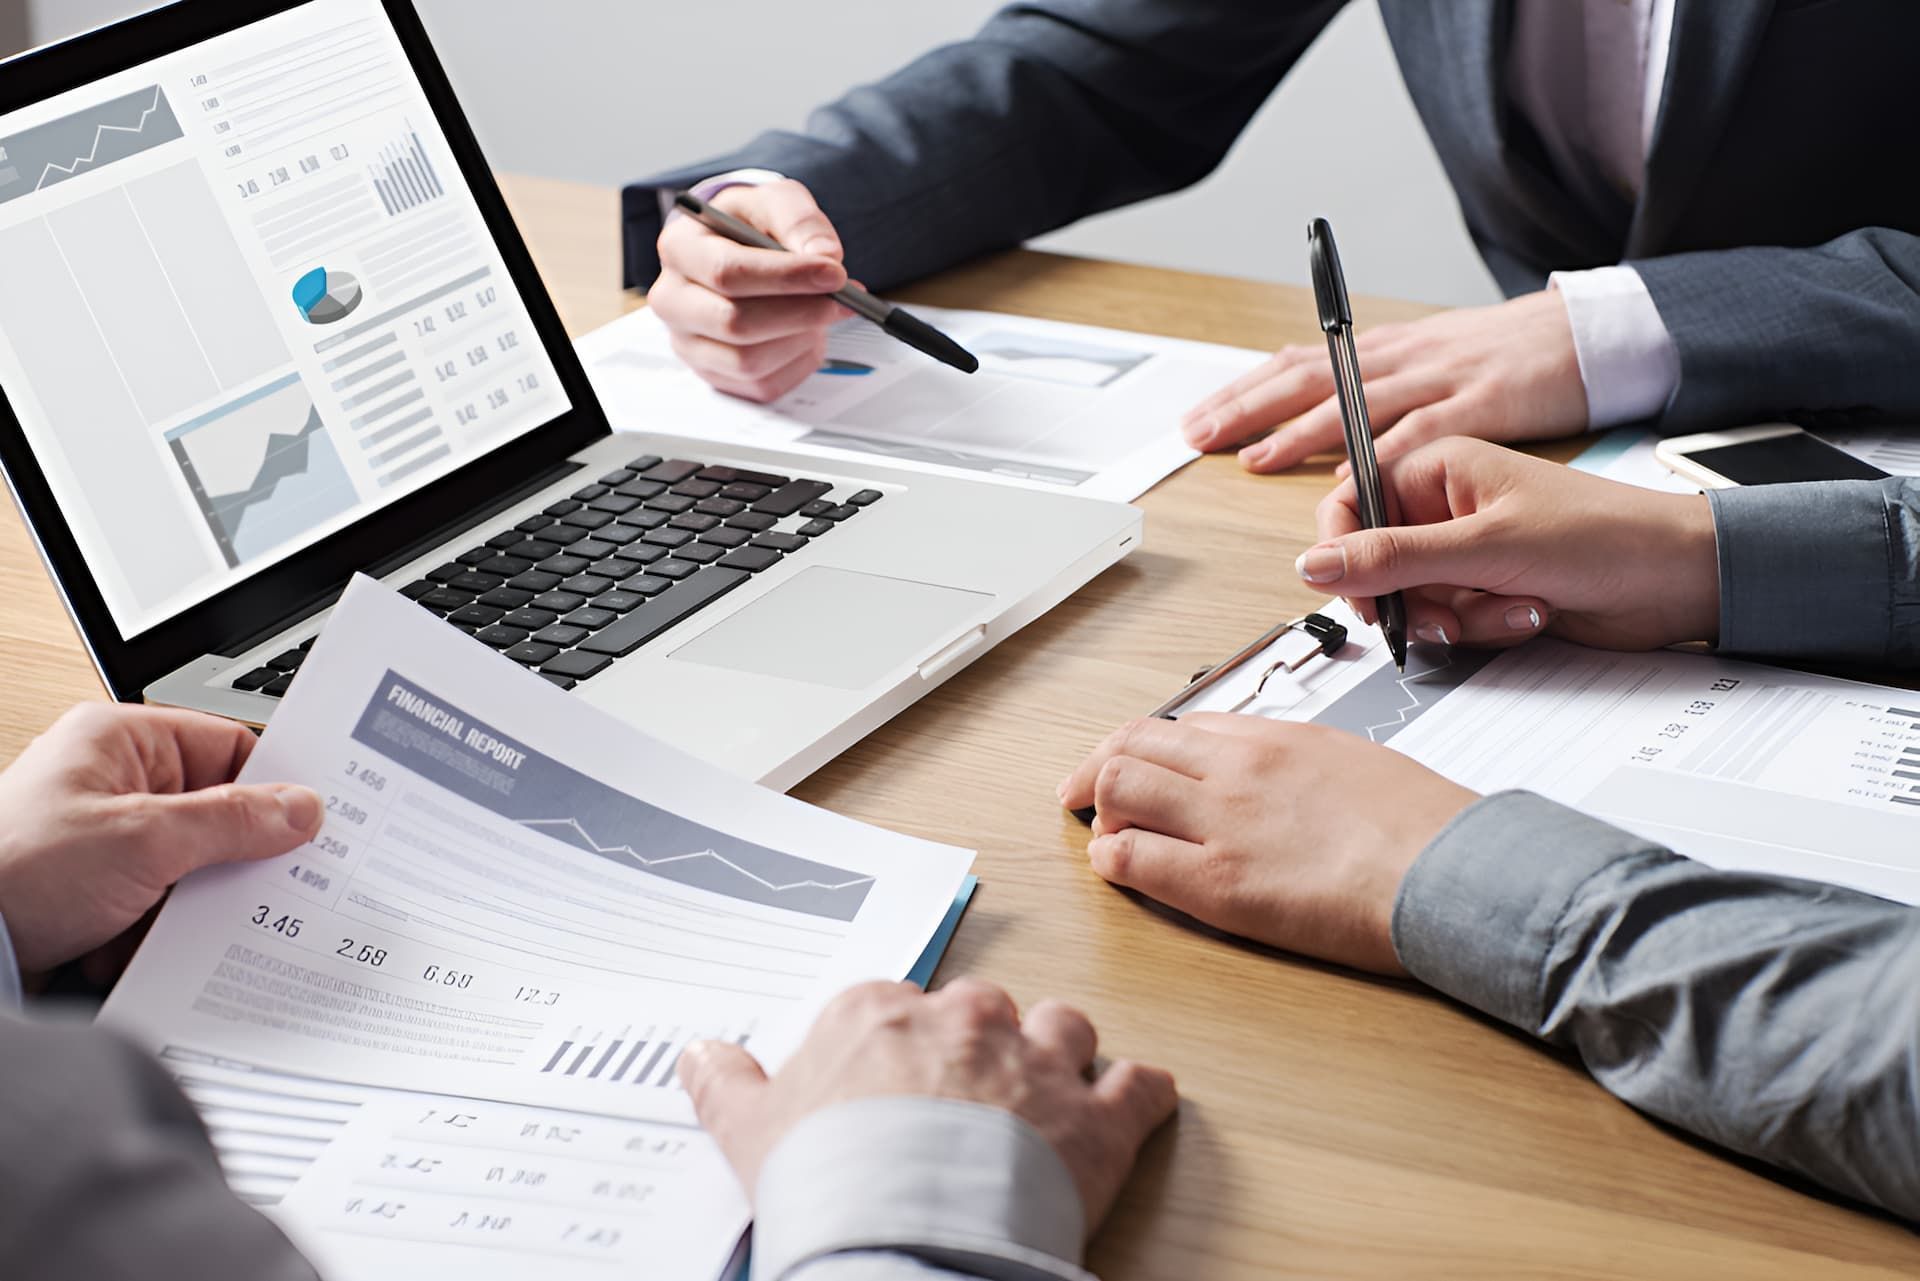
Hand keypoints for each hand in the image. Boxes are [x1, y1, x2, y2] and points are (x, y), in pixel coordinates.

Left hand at [0, 704, 321, 975]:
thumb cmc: (8, 871)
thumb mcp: (143, 839)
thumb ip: (233, 820)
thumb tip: (301, 809)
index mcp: (122, 740)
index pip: (231, 747)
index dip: (277, 783)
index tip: (317, 818)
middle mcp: (115, 783)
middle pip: (218, 812)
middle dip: (231, 857)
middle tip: (262, 881)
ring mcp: (105, 839)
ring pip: (194, 866)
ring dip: (190, 903)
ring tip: (174, 920)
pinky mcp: (97, 891)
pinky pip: (163, 904)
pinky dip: (162, 931)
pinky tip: (139, 944)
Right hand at [650, 179, 850, 402]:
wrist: (739, 251)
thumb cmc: (751, 225)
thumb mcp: (776, 201)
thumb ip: (800, 220)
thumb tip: (825, 254)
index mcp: (680, 249)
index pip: (727, 272)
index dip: (786, 277)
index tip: (834, 274)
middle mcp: (673, 301)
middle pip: (735, 324)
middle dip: (801, 313)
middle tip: (843, 301)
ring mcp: (688, 344)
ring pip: (749, 362)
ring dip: (800, 339)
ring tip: (821, 312)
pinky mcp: (714, 375)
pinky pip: (762, 385)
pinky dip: (797, 362)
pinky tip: (805, 334)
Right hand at [679, 979, 1176, 1232]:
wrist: (904, 1237)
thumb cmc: (827, 1182)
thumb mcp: (748, 1132)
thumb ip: (726, 1085)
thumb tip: (697, 1055)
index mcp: (881, 1011)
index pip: (899, 1004)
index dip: (903, 1045)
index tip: (899, 1079)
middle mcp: (965, 1019)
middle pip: (986, 1008)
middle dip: (983, 1044)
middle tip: (969, 1096)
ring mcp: (1037, 1063)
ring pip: (1067, 1026)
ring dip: (1062, 1054)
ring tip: (1052, 1091)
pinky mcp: (1098, 1118)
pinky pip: (1140, 1086)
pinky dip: (1142, 1095)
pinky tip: (1140, 1103)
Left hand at [1058, 715, 1476, 974]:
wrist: (1453, 870)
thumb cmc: (1426, 826)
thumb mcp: (1357, 762)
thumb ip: (1301, 764)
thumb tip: (1278, 780)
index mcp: (1276, 737)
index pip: (1181, 724)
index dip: (1143, 747)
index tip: (1129, 763)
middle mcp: (1237, 768)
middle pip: (1132, 744)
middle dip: (1098, 769)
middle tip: (1082, 795)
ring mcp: (1223, 822)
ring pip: (1117, 787)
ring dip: (1100, 809)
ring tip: (1106, 833)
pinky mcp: (1219, 883)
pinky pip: (1131, 858)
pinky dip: (1110, 859)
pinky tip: (1117, 867)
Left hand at [1181, 290, 1587, 472]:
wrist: (1583, 336)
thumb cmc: (1504, 361)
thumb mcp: (1426, 366)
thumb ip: (1374, 394)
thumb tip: (1318, 425)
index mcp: (1383, 353)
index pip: (1297, 365)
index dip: (1245, 392)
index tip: (1199, 418)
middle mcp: (1401, 359)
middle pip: (1310, 378)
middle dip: (1250, 407)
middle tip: (1201, 434)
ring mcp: (1440, 378)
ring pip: (1357, 404)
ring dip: (1302, 432)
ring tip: (1257, 457)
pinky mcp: (1484, 402)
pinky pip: (1425, 432)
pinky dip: (1385, 455)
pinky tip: (1351, 477)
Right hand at [1304, 437, 1719, 650]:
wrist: (1678, 580)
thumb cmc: (1603, 536)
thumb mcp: (1485, 547)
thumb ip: (1393, 558)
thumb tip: (1314, 565)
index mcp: (1435, 468)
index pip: (1347, 505)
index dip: (1342, 553)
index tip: (1357, 593)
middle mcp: (1442, 507)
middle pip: (1375, 565)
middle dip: (1413, 599)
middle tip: (1448, 613)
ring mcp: (1463, 552)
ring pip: (1411, 602)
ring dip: (1457, 618)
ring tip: (1511, 606)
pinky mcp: (1484, 590)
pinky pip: (1448, 622)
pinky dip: (1484, 628)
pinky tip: (1529, 612)